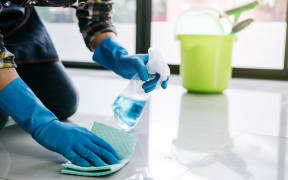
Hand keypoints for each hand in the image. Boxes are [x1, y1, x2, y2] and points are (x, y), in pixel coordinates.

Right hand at [0, 78, 119, 166]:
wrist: (47, 126)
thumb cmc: (63, 130)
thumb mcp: (78, 131)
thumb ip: (86, 138)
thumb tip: (95, 145)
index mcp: (87, 134)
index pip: (102, 142)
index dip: (110, 150)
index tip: (117, 156)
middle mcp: (83, 138)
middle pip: (98, 148)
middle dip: (108, 156)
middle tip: (116, 163)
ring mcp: (74, 143)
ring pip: (89, 153)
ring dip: (98, 161)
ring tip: (106, 166)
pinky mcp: (65, 147)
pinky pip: (75, 156)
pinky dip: (82, 161)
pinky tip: (88, 166)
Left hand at [93, 37, 168, 91]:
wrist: (119, 65)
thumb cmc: (126, 61)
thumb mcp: (134, 62)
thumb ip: (141, 68)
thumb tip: (146, 78)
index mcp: (153, 59)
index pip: (163, 67)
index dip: (165, 75)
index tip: (163, 83)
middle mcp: (153, 65)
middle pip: (161, 75)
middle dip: (158, 82)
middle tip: (153, 88)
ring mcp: (150, 71)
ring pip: (157, 80)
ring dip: (153, 86)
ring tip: (144, 89)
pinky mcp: (147, 76)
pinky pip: (152, 83)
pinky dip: (150, 87)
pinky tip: (145, 89)